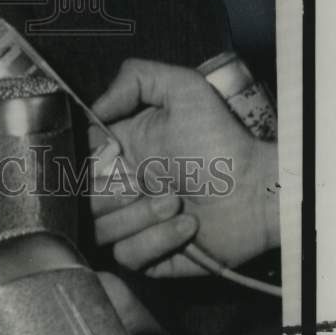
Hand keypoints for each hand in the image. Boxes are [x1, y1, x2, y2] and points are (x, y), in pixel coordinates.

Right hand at [89, 58, 279, 277]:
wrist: (258, 190)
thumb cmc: (222, 139)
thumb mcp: (183, 88)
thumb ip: (134, 78)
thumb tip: (93, 109)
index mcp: (121, 149)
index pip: (77, 157)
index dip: (87, 159)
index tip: (111, 155)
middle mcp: (121, 185)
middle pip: (81, 197)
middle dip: (114, 192)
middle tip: (147, 182)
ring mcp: (132, 222)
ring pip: (99, 229)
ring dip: (139, 216)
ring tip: (176, 202)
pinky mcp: (149, 257)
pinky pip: (126, 256)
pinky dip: (155, 241)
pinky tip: (187, 227)